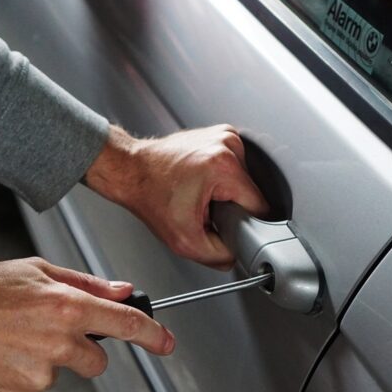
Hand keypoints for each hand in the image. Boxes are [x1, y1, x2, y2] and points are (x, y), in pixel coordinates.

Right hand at [0, 257, 173, 391]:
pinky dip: (20, 375)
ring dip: (44, 361)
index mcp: (67, 307)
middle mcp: (58, 343)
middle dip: (82, 351)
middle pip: (96, 361)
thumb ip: (85, 283)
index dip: (153, 335)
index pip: (126, 324)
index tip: (166, 343)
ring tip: (11, 340)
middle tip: (47, 332)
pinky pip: (32, 388)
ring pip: (59, 374)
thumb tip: (122, 291)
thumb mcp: (34, 270)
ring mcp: (39, 374)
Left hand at [85, 124, 269, 269]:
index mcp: (224, 167)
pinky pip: (234, 167)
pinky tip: (202, 182)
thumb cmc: (150, 196)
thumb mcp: (184, 241)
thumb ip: (218, 256)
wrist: (131, 171)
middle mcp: (227, 144)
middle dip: (232, 207)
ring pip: (244, 181)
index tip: (224, 224)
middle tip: (204, 209)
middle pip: (251, 193)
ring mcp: (224, 136)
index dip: (244, 223)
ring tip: (201, 194)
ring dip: (227, 193)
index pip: (259, 206)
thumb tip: (236, 256)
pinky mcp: (220, 134)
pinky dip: (222, 179)